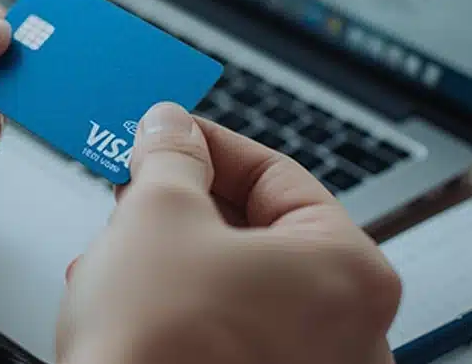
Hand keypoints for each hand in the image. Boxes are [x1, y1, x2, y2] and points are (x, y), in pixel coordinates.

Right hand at [56, 103, 401, 363]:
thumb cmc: (156, 346)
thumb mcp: (156, 213)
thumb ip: (171, 156)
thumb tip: (171, 129)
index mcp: (351, 272)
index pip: (278, 177)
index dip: (209, 145)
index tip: (171, 135)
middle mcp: (352, 332)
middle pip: (262, 235)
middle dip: (187, 207)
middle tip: (140, 185)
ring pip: (241, 287)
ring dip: (176, 259)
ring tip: (120, 244)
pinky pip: (232, 334)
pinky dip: (186, 310)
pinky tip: (131, 300)